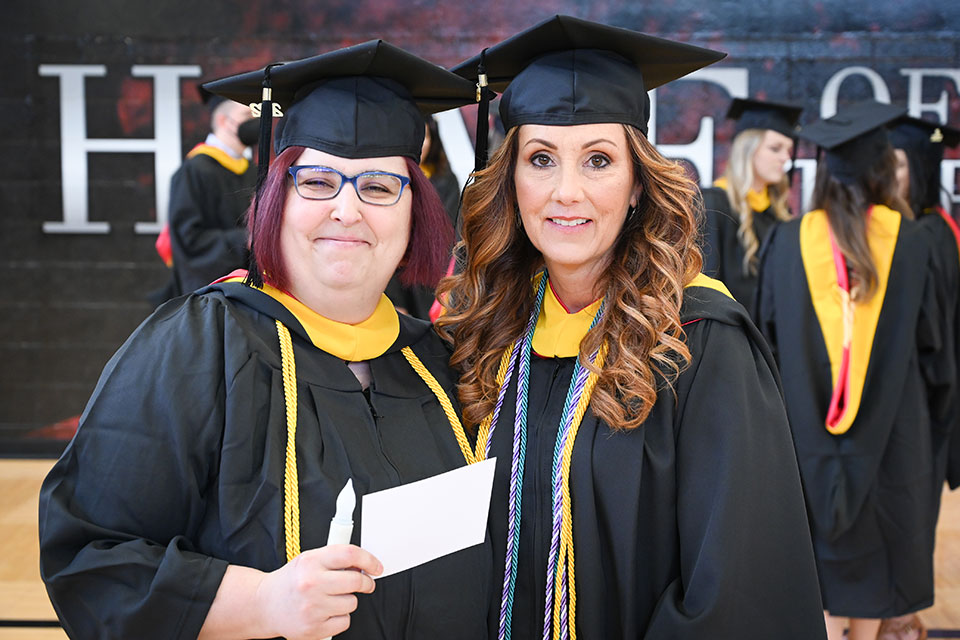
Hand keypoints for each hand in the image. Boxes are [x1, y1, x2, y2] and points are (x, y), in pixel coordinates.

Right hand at [255, 545, 382, 638]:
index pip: (350, 554)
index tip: (376, 567)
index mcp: (310, 562)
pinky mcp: (313, 628)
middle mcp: (310, 584)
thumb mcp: (309, 560)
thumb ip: (334, 558)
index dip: (369, 560)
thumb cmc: (291, 581)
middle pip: (356, 581)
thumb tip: (364, 565)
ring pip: (352, 603)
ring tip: (331, 598)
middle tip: (364, 583)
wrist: (264, 604)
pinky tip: (325, 612)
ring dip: (348, 600)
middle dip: (365, 583)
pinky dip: (339, 617)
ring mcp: (312, 608)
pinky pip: (344, 621)